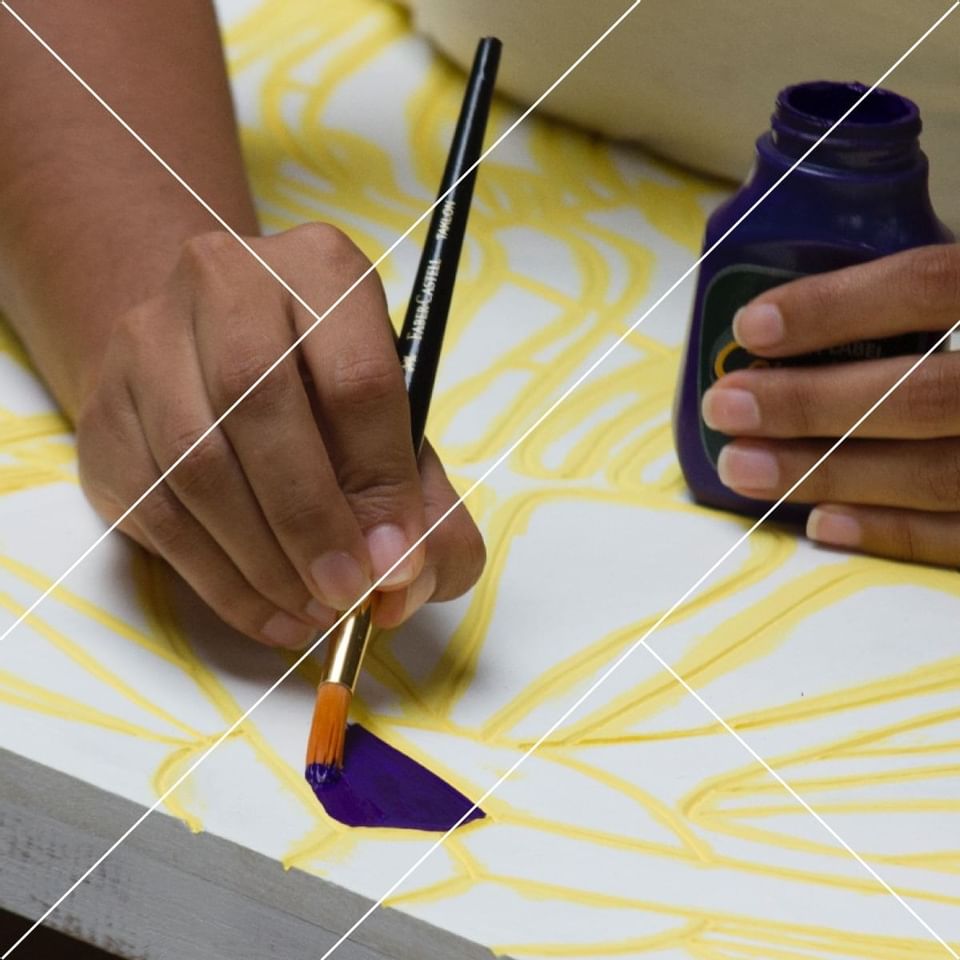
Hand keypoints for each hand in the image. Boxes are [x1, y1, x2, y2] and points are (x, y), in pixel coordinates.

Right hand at [76, 224, 484, 646]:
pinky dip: (220, 580)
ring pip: (196, 463)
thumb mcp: (394, 419)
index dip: (381, 481)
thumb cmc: (323, 388)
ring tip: (316, 610)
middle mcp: (224, 281)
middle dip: (311, 519)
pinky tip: (272, 612)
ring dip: (264, 560)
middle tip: (349, 592)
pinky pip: (155, 511)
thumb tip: (407, 580)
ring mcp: (147, 343)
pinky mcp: (105, 414)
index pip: (356, 376)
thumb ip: (423, 497)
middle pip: (258, 403)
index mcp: (320, 268)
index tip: (398, 560)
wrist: (209, 350)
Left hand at [701, 244, 959, 566]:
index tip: (752, 326)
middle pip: (927, 393)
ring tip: (743, 468)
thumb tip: (805, 306)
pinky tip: (822, 524)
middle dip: (811, 404)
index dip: (837, 306)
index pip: (932, 286)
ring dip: (828, 473)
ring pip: (941, 474)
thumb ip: (936, 291)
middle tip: (727, 406)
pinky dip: (894, 533)